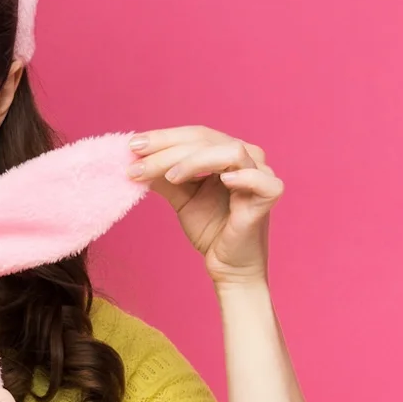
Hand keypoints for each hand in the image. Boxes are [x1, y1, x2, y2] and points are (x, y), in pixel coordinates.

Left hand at [127, 126, 284, 285]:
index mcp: (226, 152)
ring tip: (169, 177)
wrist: (228, 266)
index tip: (132, 146)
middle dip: (167, 151)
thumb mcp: (180, 195)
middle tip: (137, 163)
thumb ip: (162, 175)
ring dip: (194, 160)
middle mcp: (247, 157)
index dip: (163, 138)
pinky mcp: (269, 195)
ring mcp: (261, 174)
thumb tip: (134, 157)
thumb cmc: (210, 228)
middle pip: (206, 140)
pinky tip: (222, 180)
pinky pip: (259, 178)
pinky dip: (241, 176)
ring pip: (230, 152)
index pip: (195, 135)